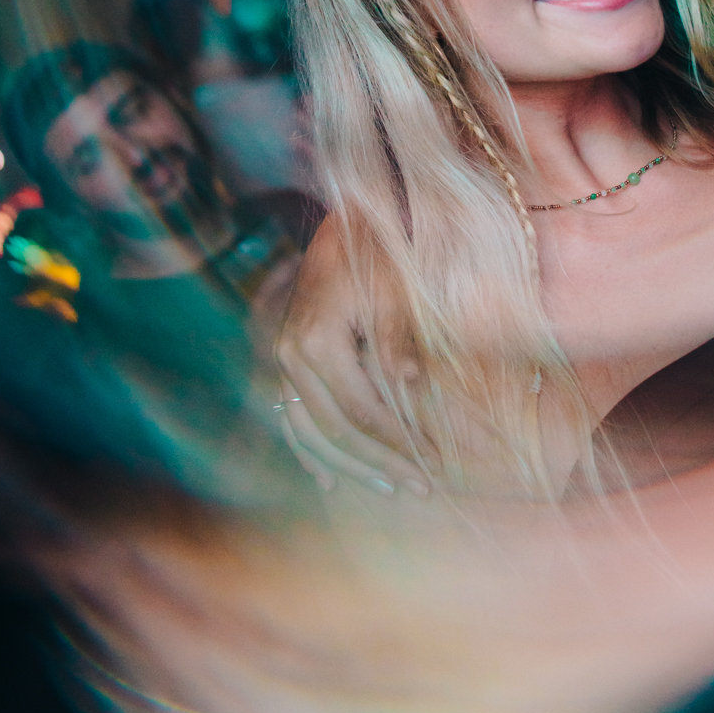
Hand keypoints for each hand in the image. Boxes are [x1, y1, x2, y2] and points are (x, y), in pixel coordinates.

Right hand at [274, 214, 430, 497]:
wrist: (346, 225)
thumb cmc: (380, 256)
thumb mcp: (395, 293)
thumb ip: (398, 342)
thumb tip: (411, 386)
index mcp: (316, 342)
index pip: (359, 411)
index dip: (396, 441)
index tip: (431, 462)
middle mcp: (290, 356)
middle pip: (335, 429)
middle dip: (379, 462)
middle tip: (420, 485)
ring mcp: (282, 361)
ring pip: (311, 432)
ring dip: (348, 465)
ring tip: (388, 487)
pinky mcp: (284, 361)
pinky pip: (292, 418)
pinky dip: (310, 451)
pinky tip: (328, 479)